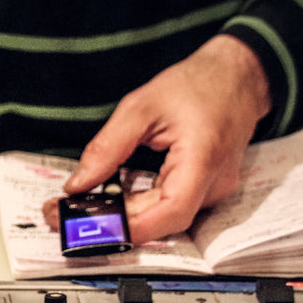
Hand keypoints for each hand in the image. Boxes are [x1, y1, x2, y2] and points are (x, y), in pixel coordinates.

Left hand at [64, 34, 270, 243]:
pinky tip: (112, 198)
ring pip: (164, 219)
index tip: (93, 226)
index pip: (171, 211)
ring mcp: (212, 190)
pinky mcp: (204, 189)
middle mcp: (214, 183)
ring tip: (82, 207)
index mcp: (204, 159)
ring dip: (124, 217)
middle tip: (66, 216)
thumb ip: (108, 147)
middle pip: (162, 220)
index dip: (132, 226)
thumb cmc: (198, 84)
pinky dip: (138, 206)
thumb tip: (78, 184)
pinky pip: (168, 207)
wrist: (237, 76)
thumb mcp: (141, 106)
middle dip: (114, 223)